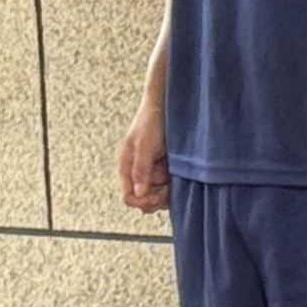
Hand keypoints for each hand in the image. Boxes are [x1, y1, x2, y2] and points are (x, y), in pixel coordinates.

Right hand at [117, 90, 169, 214]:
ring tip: (175, 179)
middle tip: (169, 187)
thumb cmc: (151, 120)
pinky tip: (179, 176)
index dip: (143, 201)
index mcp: (127, 168)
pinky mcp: (165, 170)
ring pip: (157, 196)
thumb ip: (141, 168)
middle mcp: (138, 173)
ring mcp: (152, 173)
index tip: (158, 193)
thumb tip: (139, 193)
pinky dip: (174, 186)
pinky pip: (167, 188)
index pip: (129, 198)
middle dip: (157, 198)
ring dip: (167, 193)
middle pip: (144, 201)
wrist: (166, 104)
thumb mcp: (145, 144)